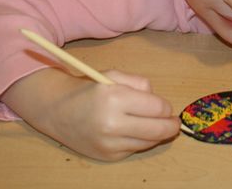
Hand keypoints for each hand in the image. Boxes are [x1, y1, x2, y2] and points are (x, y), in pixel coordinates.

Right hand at [1, 68, 180, 160]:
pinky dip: (139, 141)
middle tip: (174, 123)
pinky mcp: (106, 156)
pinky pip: (134, 150)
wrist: (57, 110)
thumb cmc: (89, 89)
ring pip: (148, 142)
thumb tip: (161, 104)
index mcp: (115, 98)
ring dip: (156, 135)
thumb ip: (140, 84)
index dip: (166, 107)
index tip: (166, 107)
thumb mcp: (114, 75)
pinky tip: (133, 132)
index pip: (157, 108)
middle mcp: (112, 123)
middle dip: (171, 126)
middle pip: (158, 129)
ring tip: (155, 125)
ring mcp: (109, 143)